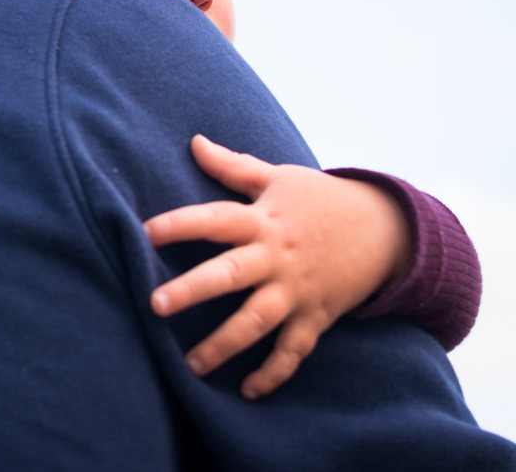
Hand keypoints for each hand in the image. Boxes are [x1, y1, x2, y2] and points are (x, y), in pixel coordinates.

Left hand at [144, 135, 411, 399]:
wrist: (389, 229)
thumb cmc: (321, 200)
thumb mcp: (278, 178)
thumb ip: (233, 167)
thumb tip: (194, 141)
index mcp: (262, 220)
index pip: (213, 219)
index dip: (179, 224)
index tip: (144, 232)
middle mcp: (276, 257)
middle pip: (230, 274)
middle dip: (193, 290)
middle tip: (155, 304)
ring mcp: (297, 290)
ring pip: (257, 321)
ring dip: (224, 345)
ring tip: (189, 365)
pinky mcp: (317, 316)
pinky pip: (294, 351)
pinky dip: (274, 374)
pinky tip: (248, 391)